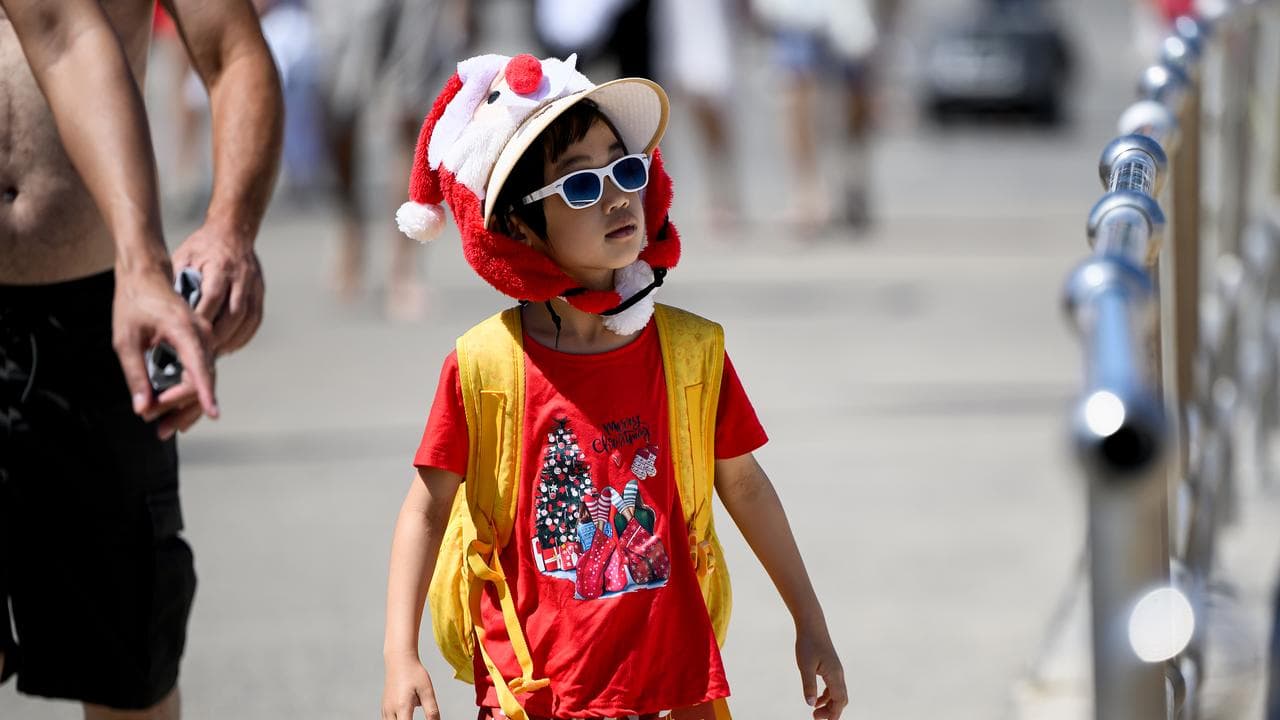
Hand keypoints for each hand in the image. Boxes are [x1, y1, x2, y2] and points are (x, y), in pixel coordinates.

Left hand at [112, 261, 217, 435]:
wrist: (146, 275)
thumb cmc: (134, 302)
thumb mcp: (126, 341)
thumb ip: (135, 375)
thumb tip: (142, 407)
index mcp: (185, 331)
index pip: (200, 368)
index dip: (206, 394)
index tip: (213, 413)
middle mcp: (203, 335)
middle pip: (203, 381)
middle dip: (181, 408)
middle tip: (157, 428)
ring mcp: (205, 339)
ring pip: (204, 380)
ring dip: (185, 405)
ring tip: (164, 426)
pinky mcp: (200, 344)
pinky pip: (200, 372)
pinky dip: (188, 392)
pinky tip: (174, 409)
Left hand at [171, 223, 263, 355]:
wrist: (233, 232)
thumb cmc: (203, 246)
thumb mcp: (183, 256)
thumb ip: (178, 281)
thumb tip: (169, 311)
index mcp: (220, 265)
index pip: (213, 297)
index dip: (203, 319)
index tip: (189, 336)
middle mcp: (241, 276)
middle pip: (234, 313)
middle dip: (218, 336)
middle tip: (202, 352)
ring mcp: (254, 285)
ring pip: (248, 319)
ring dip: (233, 339)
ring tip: (216, 353)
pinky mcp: (260, 292)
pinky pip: (256, 320)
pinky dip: (244, 336)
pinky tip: (230, 345)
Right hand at [382, 654, 440, 719]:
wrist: (399, 660)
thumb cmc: (414, 673)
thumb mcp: (427, 691)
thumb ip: (432, 710)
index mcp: (402, 706)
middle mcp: (390, 710)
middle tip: (414, 718)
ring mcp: (385, 710)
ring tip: (410, 717)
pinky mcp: (384, 708)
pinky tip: (406, 717)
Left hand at [796, 623, 847, 719]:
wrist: (812, 625)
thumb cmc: (808, 644)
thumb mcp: (805, 666)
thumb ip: (808, 685)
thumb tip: (810, 704)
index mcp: (835, 675)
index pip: (839, 700)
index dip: (834, 714)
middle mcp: (838, 674)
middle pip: (841, 700)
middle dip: (831, 712)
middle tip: (815, 718)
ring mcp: (836, 671)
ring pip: (837, 694)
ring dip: (829, 705)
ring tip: (815, 713)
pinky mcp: (831, 668)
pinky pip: (833, 687)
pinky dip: (826, 696)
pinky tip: (816, 700)